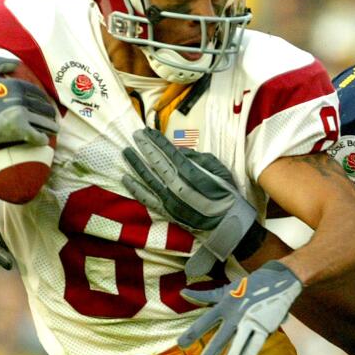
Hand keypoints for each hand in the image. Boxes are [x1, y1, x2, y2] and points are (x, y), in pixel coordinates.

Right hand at [0, 57, 58, 147]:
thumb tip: (16, 63)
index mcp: (17, 86)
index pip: (38, 94)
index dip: (43, 100)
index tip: (46, 105)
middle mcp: (22, 99)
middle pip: (44, 108)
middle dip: (50, 114)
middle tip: (52, 119)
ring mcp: (22, 115)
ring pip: (44, 122)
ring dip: (51, 127)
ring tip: (53, 130)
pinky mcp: (19, 131)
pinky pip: (37, 136)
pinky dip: (42, 139)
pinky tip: (43, 141)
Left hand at [122, 128, 262, 277]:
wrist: (228, 224)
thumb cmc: (226, 193)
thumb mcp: (219, 169)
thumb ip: (198, 159)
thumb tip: (179, 151)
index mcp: (192, 173)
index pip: (170, 152)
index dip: (157, 141)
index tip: (147, 131)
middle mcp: (178, 185)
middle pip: (157, 162)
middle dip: (145, 148)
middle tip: (135, 135)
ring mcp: (170, 200)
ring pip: (148, 179)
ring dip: (136, 164)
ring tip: (126, 152)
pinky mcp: (167, 212)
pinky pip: (147, 199)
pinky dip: (136, 189)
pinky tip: (126, 179)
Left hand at [178, 260, 302, 354]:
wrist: (278, 280)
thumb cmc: (248, 286)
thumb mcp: (226, 290)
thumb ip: (204, 295)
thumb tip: (182, 293)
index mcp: (225, 305)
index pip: (205, 321)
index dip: (193, 333)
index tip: (180, 345)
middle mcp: (236, 314)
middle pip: (220, 338)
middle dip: (210, 354)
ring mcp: (251, 321)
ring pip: (238, 345)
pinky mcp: (265, 326)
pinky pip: (255, 345)